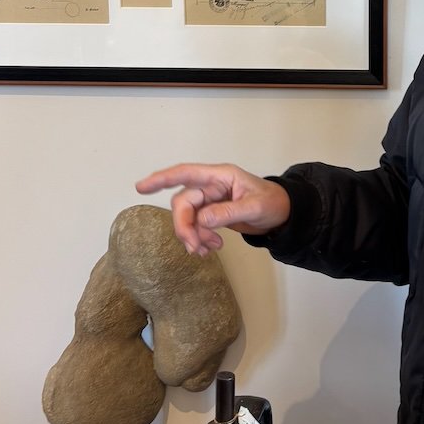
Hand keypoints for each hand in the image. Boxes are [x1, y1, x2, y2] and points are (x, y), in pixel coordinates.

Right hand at [136, 163, 290, 255]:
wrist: (283, 214)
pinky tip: (211, 249)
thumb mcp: (254, 208)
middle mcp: (211, 186)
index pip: (185, 173)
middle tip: (194, 247)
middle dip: (184, 226)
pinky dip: (199, 239)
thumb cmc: (273, 203)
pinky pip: (196, 226)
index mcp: (220, 176)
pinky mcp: (212, 214)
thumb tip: (202, 219)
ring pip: (188, 217)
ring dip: (193, 235)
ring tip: (207, 250)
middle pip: (183, 203)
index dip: (162, 178)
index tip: (141, 187)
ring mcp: (210, 200)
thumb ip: (228, 212)